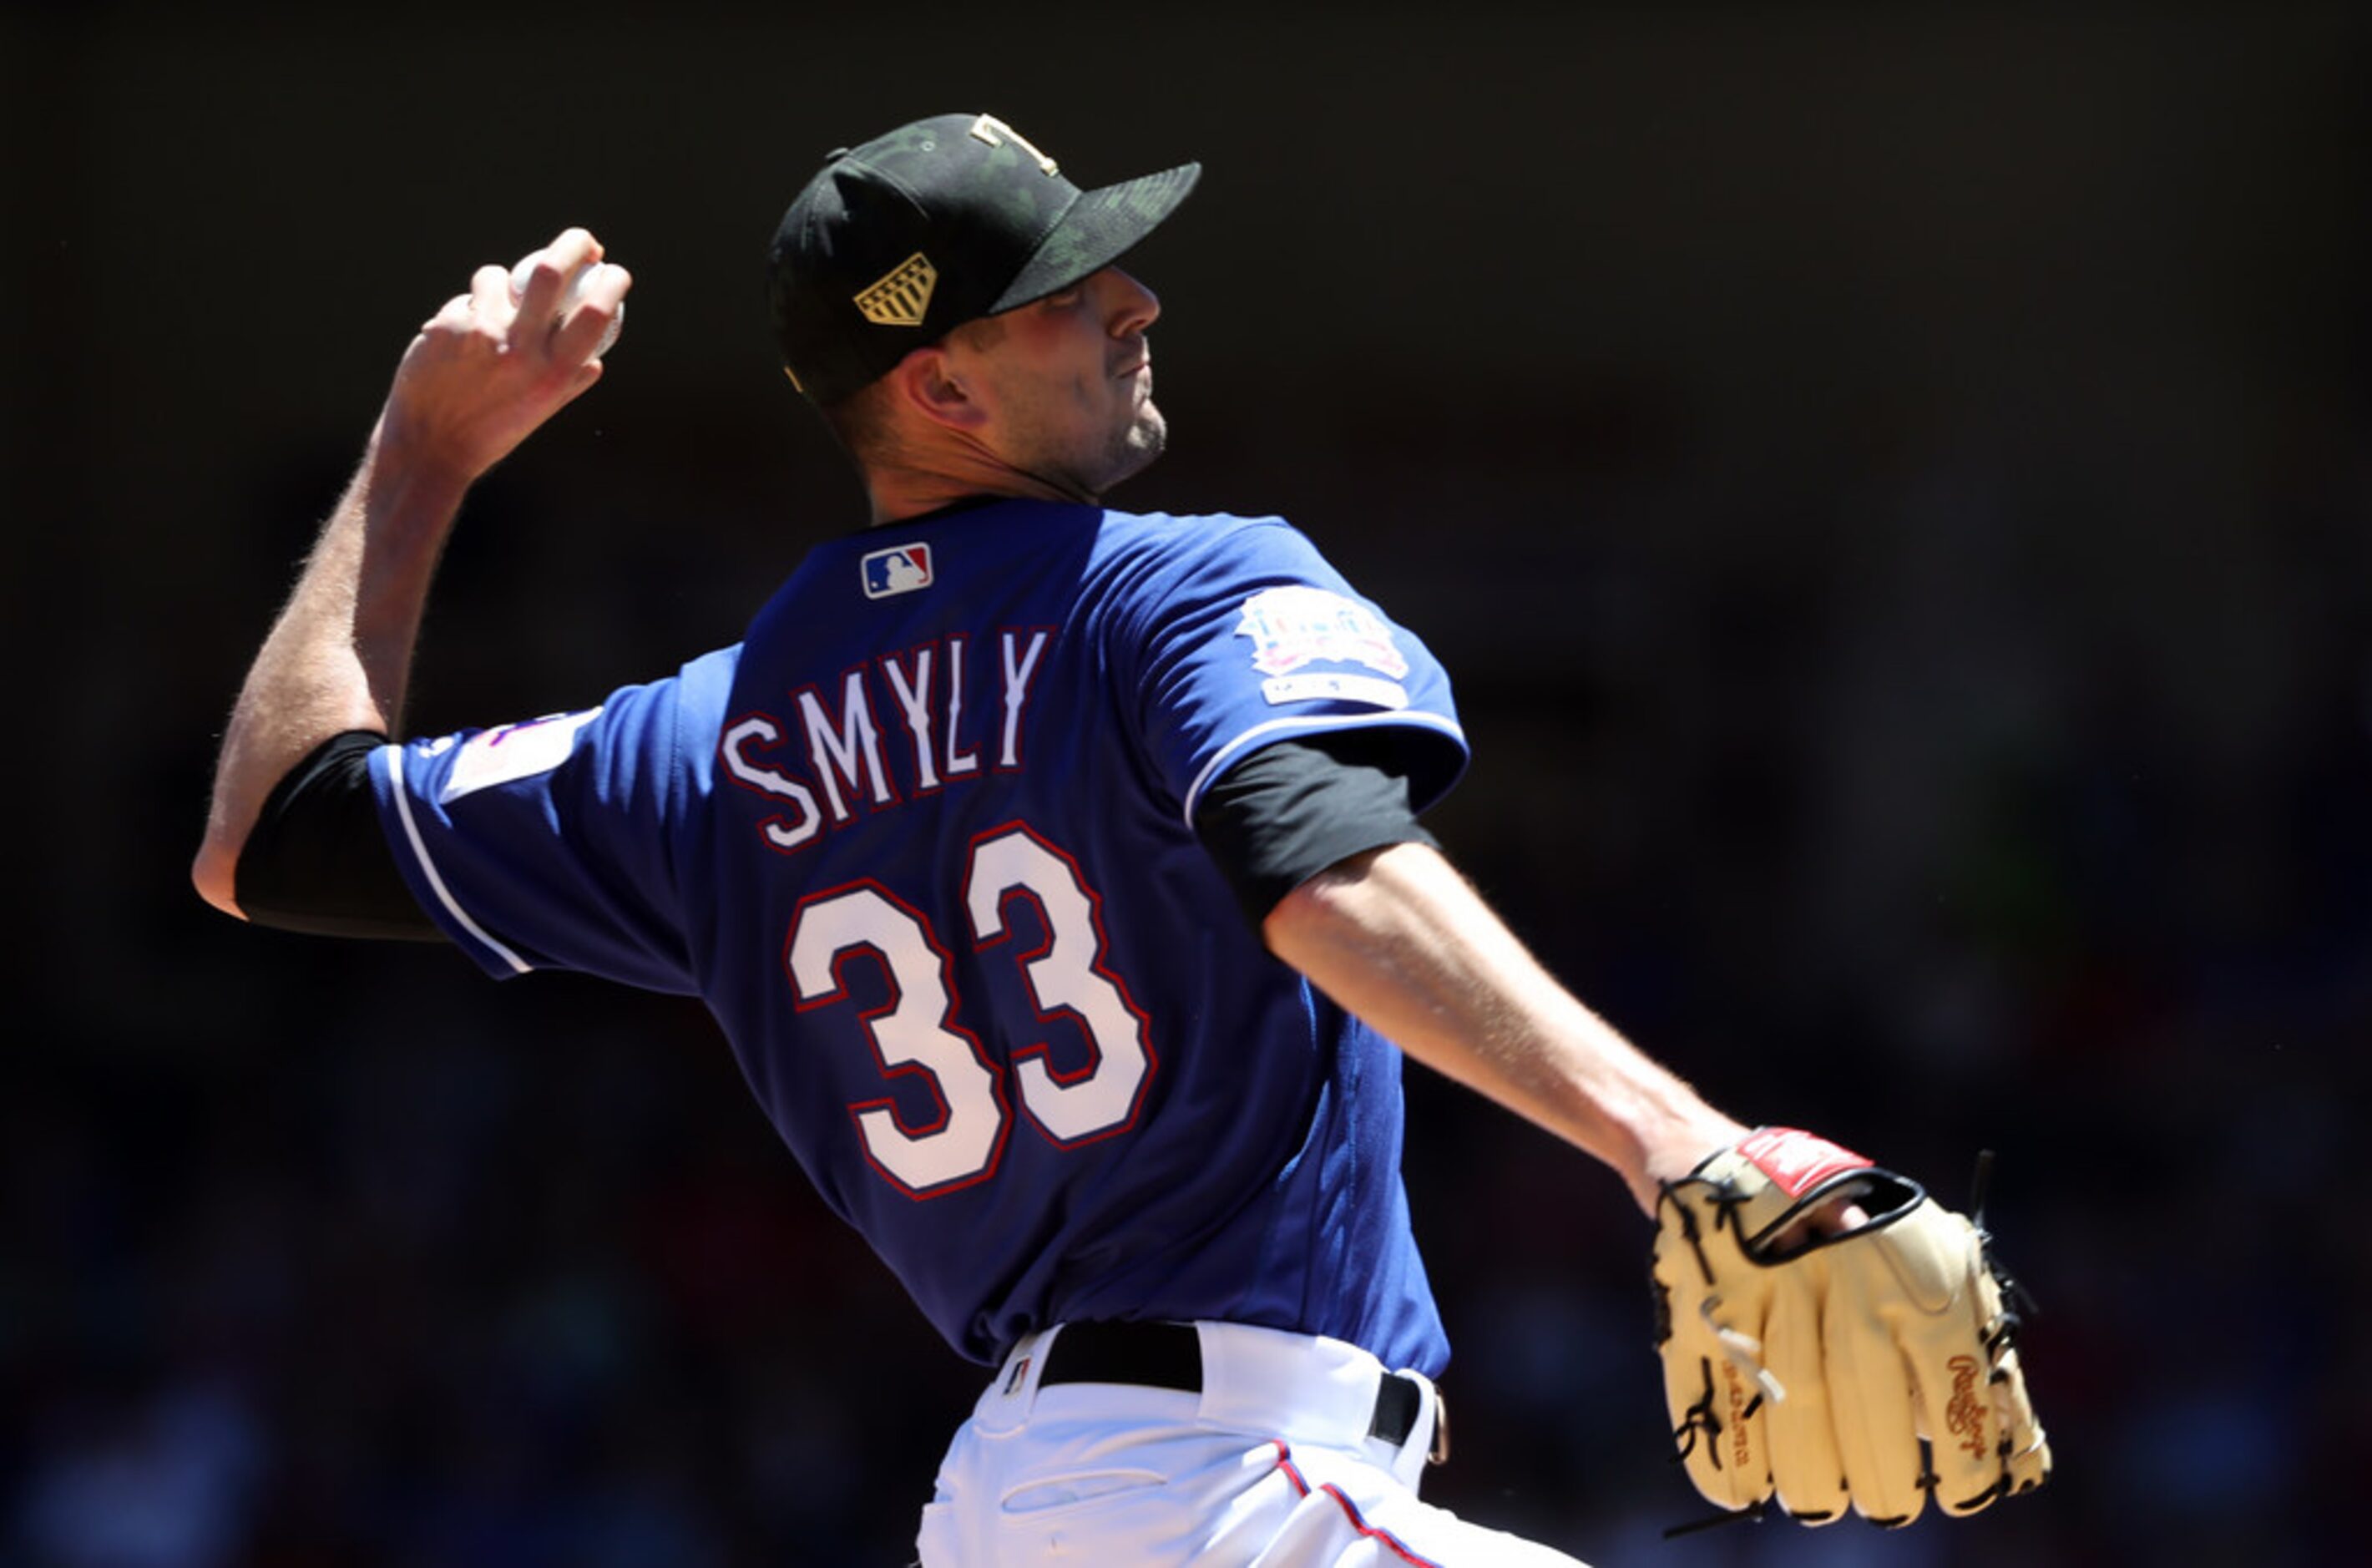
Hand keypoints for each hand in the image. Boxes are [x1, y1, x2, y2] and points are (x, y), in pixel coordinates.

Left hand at [373, 227, 631, 485]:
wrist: (430, 446)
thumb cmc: (491, 432)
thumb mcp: (540, 412)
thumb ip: (569, 383)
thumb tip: (597, 358)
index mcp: (555, 372)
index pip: (596, 312)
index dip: (611, 282)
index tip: (614, 271)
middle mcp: (522, 349)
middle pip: (551, 272)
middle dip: (574, 244)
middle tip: (584, 242)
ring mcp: (482, 334)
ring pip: (496, 277)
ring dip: (496, 285)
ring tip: (488, 315)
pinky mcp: (448, 326)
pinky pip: (463, 302)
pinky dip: (464, 315)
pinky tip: (454, 347)